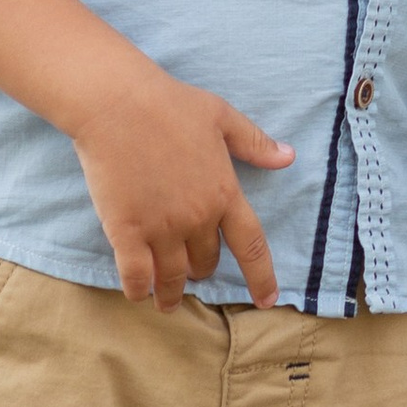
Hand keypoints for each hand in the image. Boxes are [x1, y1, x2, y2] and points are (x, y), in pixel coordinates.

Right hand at [70, 64, 294, 308]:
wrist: (117, 104)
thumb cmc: (170, 104)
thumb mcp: (222, 117)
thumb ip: (255, 143)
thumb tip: (289, 156)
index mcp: (224, 193)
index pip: (251, 247)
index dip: (261, 277)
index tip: (267, 299)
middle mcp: (197, 218)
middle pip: (206, 262)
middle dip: (201, 270)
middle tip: (193, 271)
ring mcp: (161, 227)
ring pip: (172, 277)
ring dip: (171, 293)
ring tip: (167, 302)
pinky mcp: (126, 231)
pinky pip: (136, 276)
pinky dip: (139, 290)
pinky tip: (139, 293)